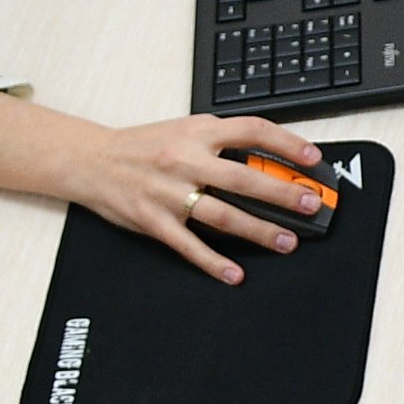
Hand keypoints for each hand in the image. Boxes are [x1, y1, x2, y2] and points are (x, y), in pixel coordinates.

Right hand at [0, 96, 329, 283]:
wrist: (90, 160)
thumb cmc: (143, 146)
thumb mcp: (184, 131)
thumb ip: (221, 142)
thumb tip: (268, 159)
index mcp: (197, 132)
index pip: (251, 130)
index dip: (286, 143)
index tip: (313, 158)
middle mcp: (184, 159)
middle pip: (243, 178)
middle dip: (281, 193)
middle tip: (309, 205)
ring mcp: (168, 192)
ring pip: (222, 214)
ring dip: (258, 230)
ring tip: (287, 241)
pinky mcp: (153, 220)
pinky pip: (188, 245)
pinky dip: (213, 262)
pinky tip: (235, 273)